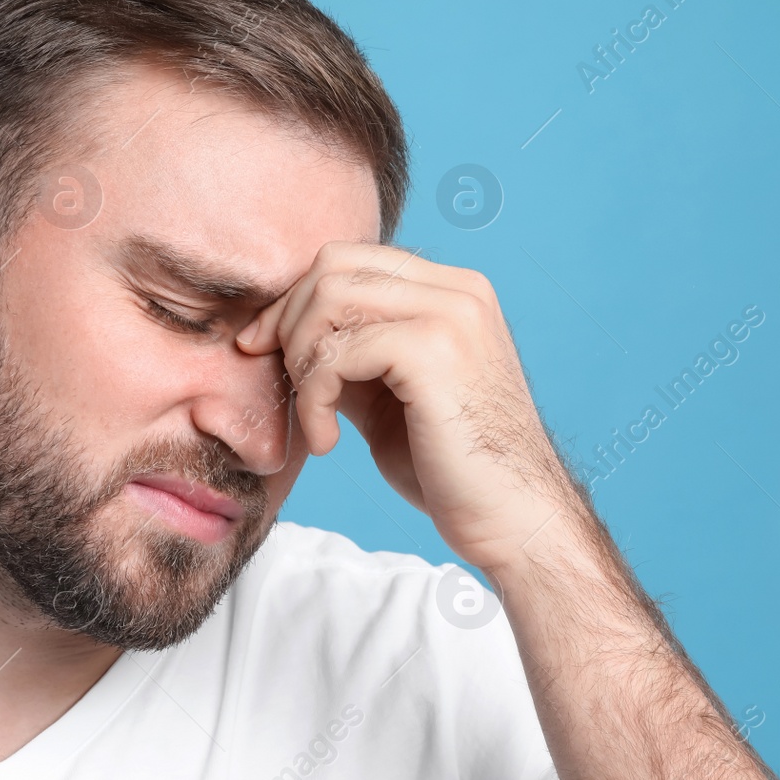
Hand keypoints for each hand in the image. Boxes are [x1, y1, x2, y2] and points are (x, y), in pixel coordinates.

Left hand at [235, 241, 575, 571]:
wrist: (514, 521)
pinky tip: (328, 442)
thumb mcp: (391, 396)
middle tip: (287, 386)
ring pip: (329, 299)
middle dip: (289, 323)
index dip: (296, 300)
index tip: (265, 348)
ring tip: (316, 420)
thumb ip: (353, 354)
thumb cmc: (454, 470)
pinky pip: (336, 352)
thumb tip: (285, 331)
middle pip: (333, 266)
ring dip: (302, 363)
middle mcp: (459, 290)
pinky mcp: (433, 350)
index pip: (350, 259)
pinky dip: (314, 399)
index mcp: (454, 292)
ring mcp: (451, 314)